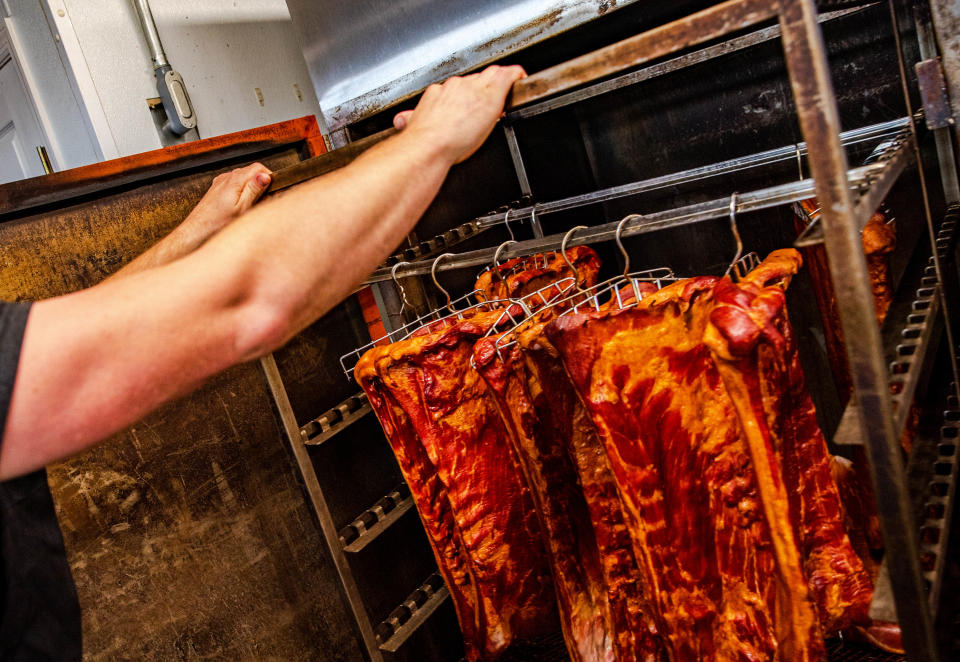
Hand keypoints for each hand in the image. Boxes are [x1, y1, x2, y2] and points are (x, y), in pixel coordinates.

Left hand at [184, 162, 272, 238]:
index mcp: (234, 180)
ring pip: (243, 179)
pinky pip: (234, 185)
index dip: (268, 177)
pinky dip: (241, 192)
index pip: (258, 167)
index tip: (273, 190)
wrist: (197, 230)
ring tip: (251, 206)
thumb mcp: (242, 208)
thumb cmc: (218, 223)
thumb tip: (265, 176)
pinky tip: (240, 206)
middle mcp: (226, 178)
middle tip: (262, 202)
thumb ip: (253, 190)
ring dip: (251, 189)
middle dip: (261, 185)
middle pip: (251, 172)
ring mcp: (221, 183)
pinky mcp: (217, 189)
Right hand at [392, 65, 526, 163]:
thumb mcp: (413, 126)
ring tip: (504, 94)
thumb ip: (410, 120)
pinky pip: (508, 76)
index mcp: (437, 92)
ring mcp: (474, 88)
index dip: (468, 95)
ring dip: (498, 84)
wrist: (429, 146)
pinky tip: (521, 79)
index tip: (469, 105)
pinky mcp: (490, 93)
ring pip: (491, 76)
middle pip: (475, 79)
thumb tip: (401, 120)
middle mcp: (455, 86)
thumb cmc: (424, 143)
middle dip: (483, 90)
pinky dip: (516, 76)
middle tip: (488, 106)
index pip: (458, 86)